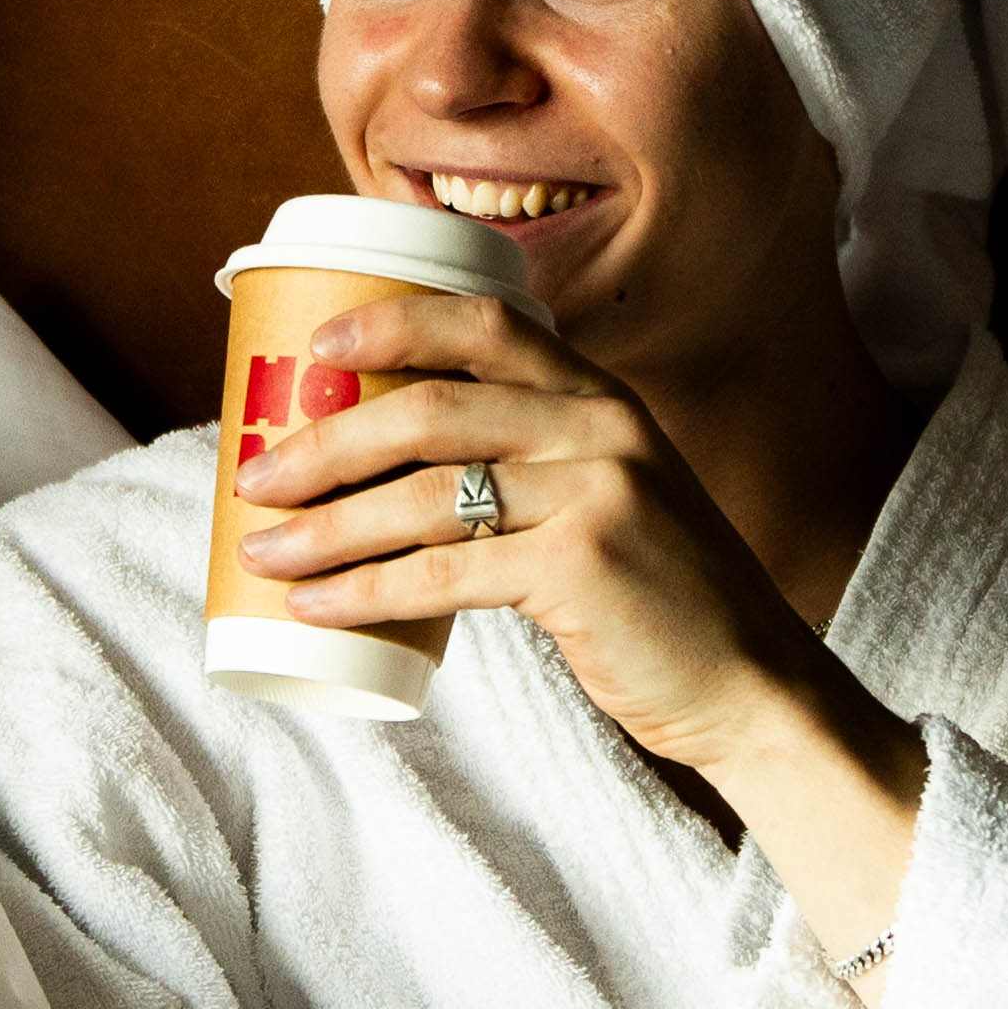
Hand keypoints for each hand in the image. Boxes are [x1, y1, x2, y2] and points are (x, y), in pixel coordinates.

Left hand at [232, 295, 927, 949]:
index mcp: (602, 399)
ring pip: (424, 494)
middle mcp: (600, 429)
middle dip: (325, 442)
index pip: (488, 323)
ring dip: (326, 525)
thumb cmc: (665, 603)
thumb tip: (401, 478)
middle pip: (430, 408)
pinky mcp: (581, 566)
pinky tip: (317, 607)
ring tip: (262, 552)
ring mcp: (595, 493)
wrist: (755, 687)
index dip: (393, 321)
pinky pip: (442, 574)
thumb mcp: (616, 502)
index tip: (316, 345)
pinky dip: (365, 591)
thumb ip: (538, 472)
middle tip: (253, 476)